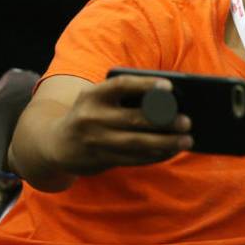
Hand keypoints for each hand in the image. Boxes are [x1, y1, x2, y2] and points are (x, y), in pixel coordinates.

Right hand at [49, 75, 192, 174]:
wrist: (57, 144)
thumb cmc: (91, 114)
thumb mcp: (98, 100)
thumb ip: (124, 98)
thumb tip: (169, 101)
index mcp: (93, 95)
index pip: (121, 86)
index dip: (145, 85)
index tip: (169, 86)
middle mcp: (91, 117)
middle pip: (134, 119)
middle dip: (164, 121)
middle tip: (187, 121)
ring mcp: (96, 141)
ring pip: (137, 143)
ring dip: (166, 143)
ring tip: (187, 140)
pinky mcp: (101, 159)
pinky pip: (134, 159)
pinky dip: (156, 155)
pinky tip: (172, 151)